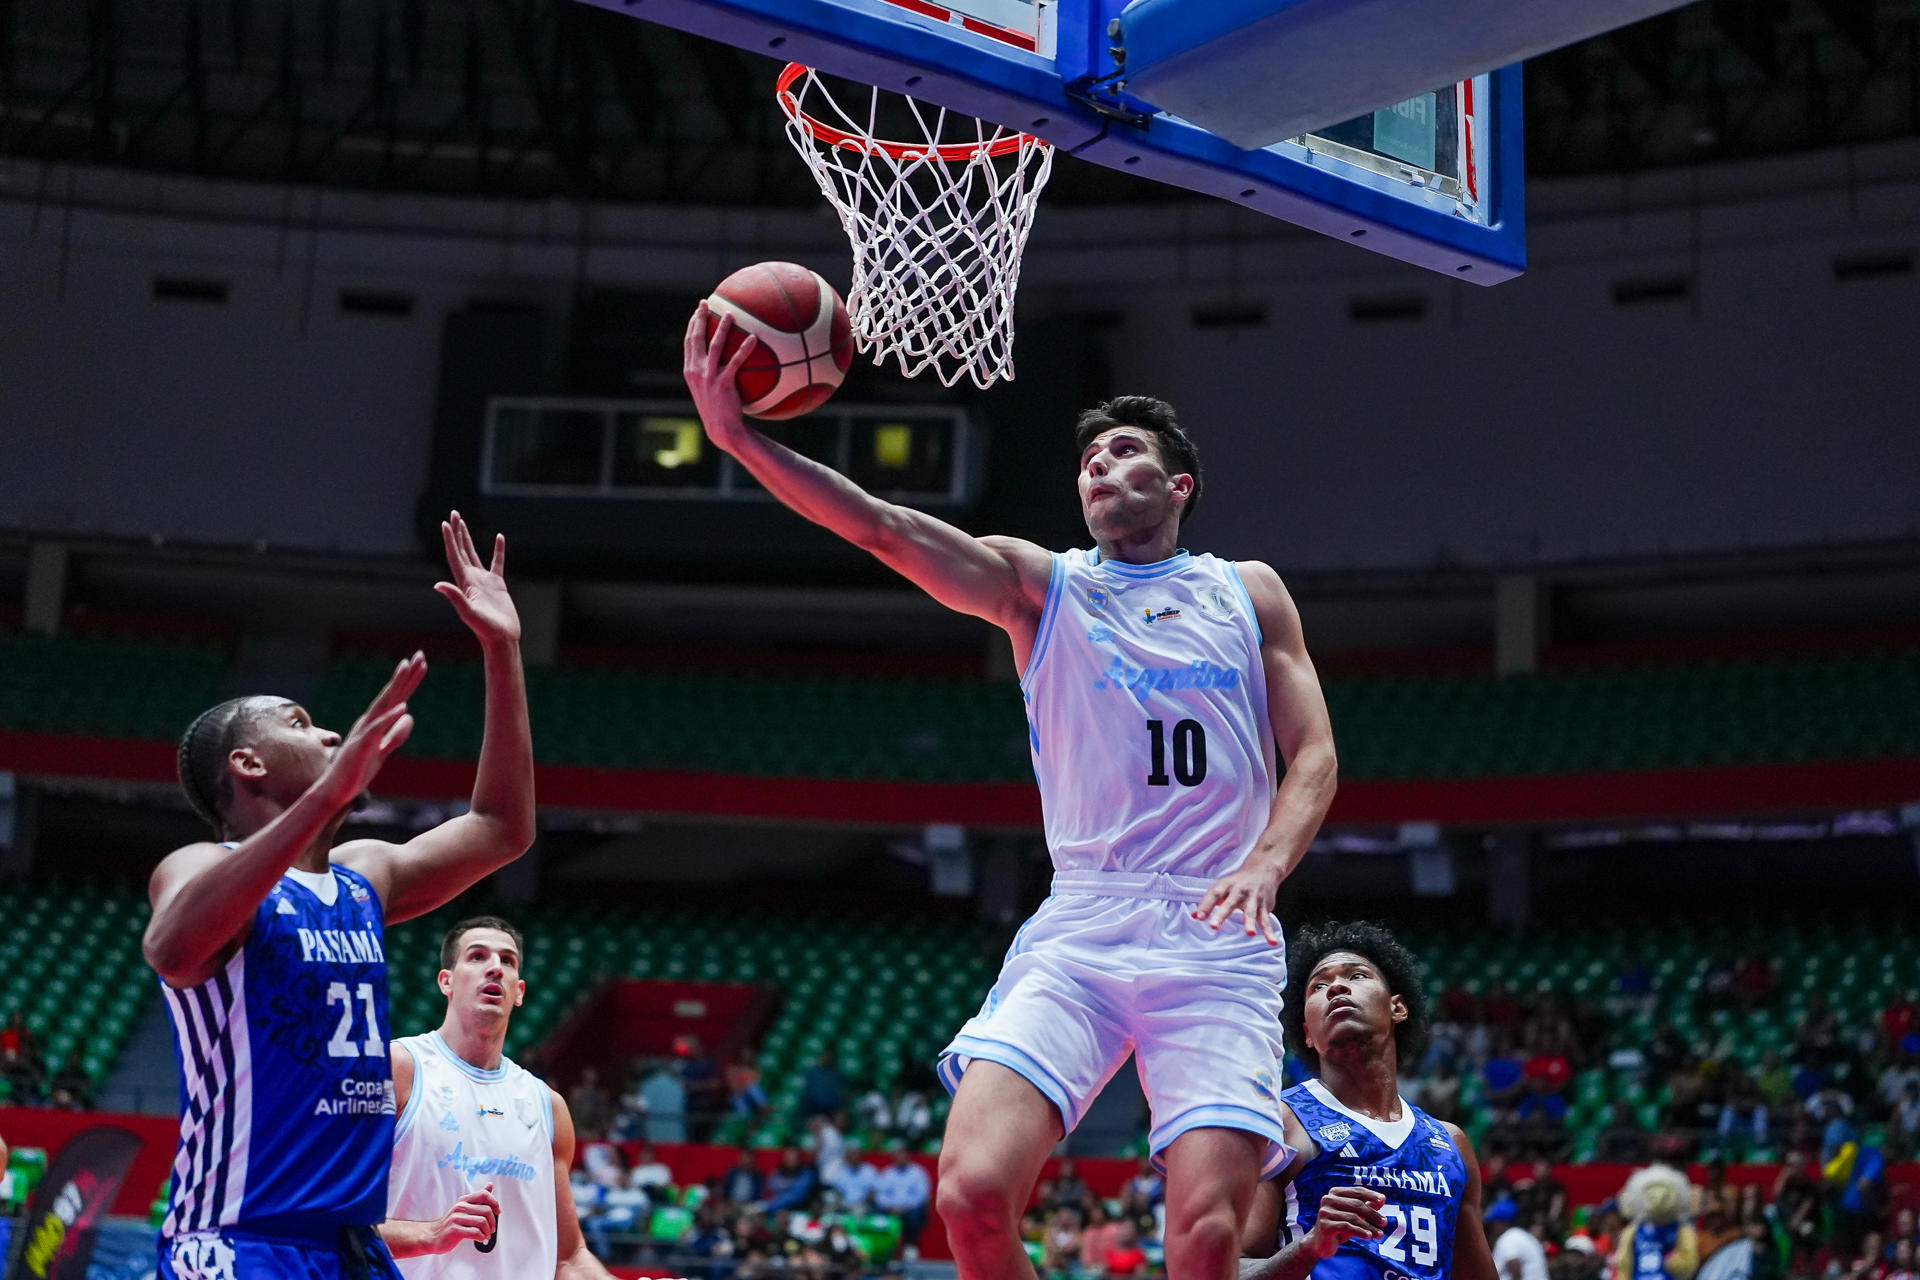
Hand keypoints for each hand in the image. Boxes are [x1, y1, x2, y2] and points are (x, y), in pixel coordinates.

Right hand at [317, 653, 425, 808]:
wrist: (334, 793)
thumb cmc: (355, 772)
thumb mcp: (382, 752)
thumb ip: (395, 735)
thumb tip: (409, 715)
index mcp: (374, 724)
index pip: (396, 698)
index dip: (409, 681)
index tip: (422, 663)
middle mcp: (368, 723)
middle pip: (391, 695)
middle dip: (406, 675)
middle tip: (421, 654)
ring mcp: (363, 733)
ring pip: (383, 705)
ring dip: (395, 686)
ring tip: (407, 666)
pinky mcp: (361, 747)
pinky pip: (377, 730)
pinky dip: (389, 718)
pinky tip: (403, 706)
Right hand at [427, 1184, 500, 1252]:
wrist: (432, 1236)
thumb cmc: (451, 1223)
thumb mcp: (464, 1207)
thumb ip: (478, 1198)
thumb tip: (490, 1185)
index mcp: (464, 1200)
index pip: (484, 1194)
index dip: (495, 1202)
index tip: (498, 1212)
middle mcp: (460, 1207)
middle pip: (486, 1210)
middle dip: (493, 1222)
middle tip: (492, 1229)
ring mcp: (456, 1218)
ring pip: (482, 1222)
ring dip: (487, 1231)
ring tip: (486, 1235)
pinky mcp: (454, 1230)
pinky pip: (474, 1232)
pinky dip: (481, 1236)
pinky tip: (480, 1239)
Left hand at [436, 511, 519, 645]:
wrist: (502, 639)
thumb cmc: (486, 630)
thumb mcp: (469, 613)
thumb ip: (455, 598)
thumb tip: (437, 584)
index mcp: (465, 583)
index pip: (455, 556)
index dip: (450, 540)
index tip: (446, 523)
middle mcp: (472, 580)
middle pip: (461, 551)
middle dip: (457, 532)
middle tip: (454, 514)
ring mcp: (484, 581)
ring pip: (474, 554)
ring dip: (468, 538)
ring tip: (463, 522)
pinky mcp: (498, 585)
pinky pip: (497, 563)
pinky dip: (498, 550)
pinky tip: (499, 538)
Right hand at [682, 301, 757, 452]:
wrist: (722, 430)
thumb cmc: (719, 410)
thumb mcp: (709, 390)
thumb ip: (711, 373)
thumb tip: (725, 359)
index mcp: (690, 371)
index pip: (688, 342)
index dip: (692, 324)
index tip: (698, 310)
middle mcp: (695, 371)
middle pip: (695, 338)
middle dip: (700, 318)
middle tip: (706, 303)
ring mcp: (708, 377)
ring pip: (714, 346)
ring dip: (723, 328)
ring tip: (731, 314)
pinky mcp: (723, 383)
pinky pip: (736, 361)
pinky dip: (745, 349)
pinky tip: (754, 339)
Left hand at [1193, 860, 1282, 945]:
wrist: (1263, 869)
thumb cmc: (1238, 882)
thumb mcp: (1222, 887)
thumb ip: (1208, 903)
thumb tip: (1194, 916)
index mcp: (1226, 886)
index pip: (1213, 895)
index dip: (1205, 906)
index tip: (1199, 917)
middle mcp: (1239, 891)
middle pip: (1229, 903)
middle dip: (1222, 915)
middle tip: (1214, 926)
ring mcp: (1253, 898)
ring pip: (1251, 912)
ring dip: (1250, 923)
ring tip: (1250, 934)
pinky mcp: (1264, 906)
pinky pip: (1266, 920)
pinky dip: (1269, 931)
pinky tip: (1272, 941)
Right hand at [1305, 1187, 1384, 1257]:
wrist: (1320, 1244)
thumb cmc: (1339, 1227)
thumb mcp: (1354, 1215)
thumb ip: (1366, 1206)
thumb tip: (1382, 1199)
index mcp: (1335, 1193)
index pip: (1357, 1191)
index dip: (1371, 1195)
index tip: (1383, 1200)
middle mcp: (1328, 1199)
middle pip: (1356, 1204)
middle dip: (1373, 1213)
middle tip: (1384, 1222)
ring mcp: (1325, 1212)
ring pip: (1353, 1217)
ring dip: (1369, 1226)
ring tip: (1379, 1234)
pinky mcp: (1325, 1225)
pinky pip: (1346, 1226)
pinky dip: (1360, 1231)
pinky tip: (1368, 1236)